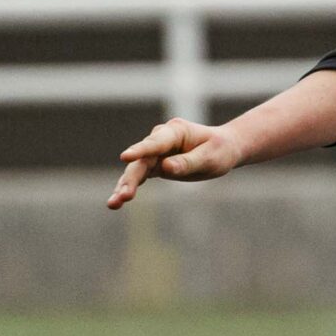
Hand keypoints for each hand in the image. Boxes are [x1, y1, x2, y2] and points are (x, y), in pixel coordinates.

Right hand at [108, 116, 240, 208]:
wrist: (223, 148)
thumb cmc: (219, 150)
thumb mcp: (210, 158)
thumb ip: (188, 162)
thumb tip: (165, 167)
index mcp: (175, 132)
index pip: (155, 143)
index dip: (140, 150)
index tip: (125, 157)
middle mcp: (160, 139)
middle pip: (141, 160)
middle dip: (131, 179)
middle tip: (123, 196)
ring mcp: (155, 152)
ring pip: (136, 170)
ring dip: (124, 186)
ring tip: (113, 204)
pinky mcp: (154, 164)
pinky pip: (139, 176)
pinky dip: (129, 187)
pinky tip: (117, 201)